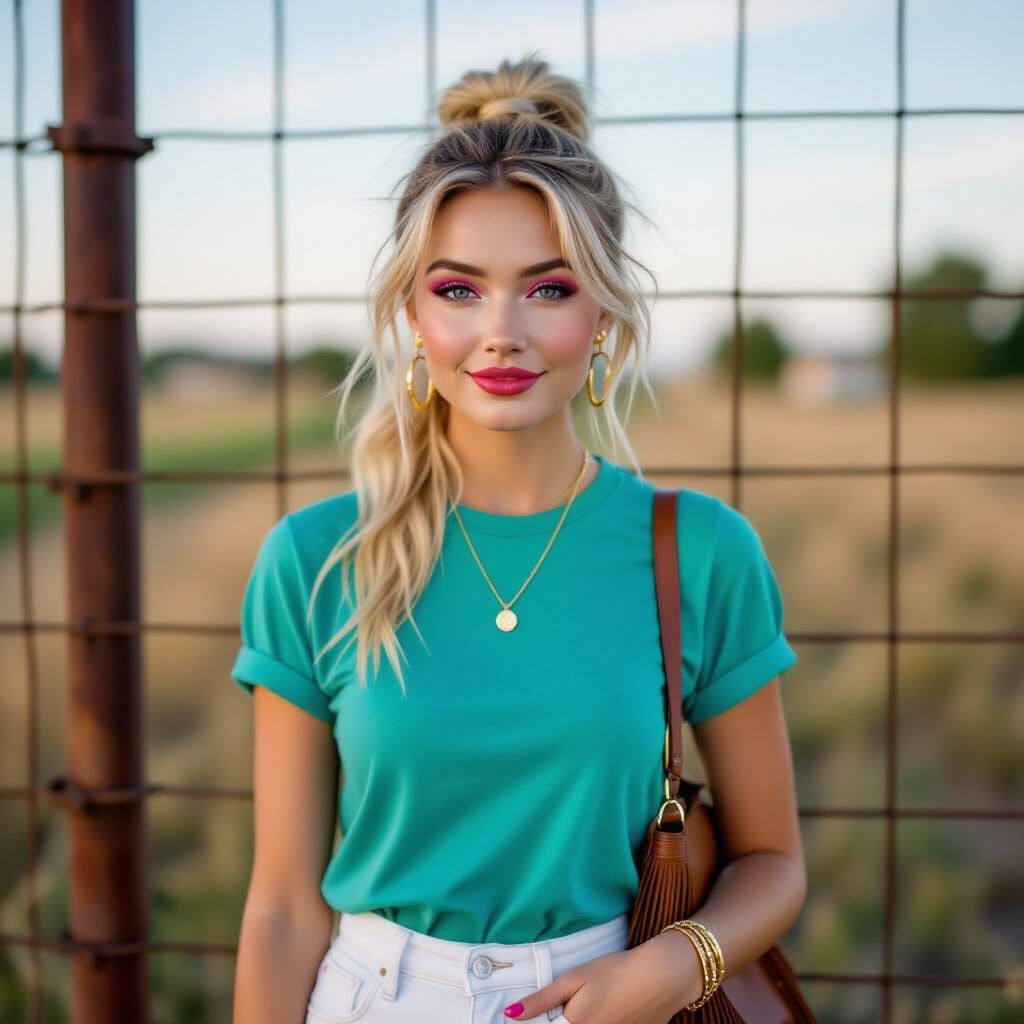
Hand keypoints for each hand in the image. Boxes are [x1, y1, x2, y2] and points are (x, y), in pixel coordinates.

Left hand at [502, 932, 703, 1023]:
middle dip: (558, 1018)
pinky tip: (607, 1007)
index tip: (528, 1014)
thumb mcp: (574, 979)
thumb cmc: (614, 973)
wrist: (661, 978)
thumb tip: (510, 1013)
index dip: (535, 1021)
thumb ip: (542, 1000)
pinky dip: (599, 1020)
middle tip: (573, 1002)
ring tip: (595, 1000)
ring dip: (579, 1019)